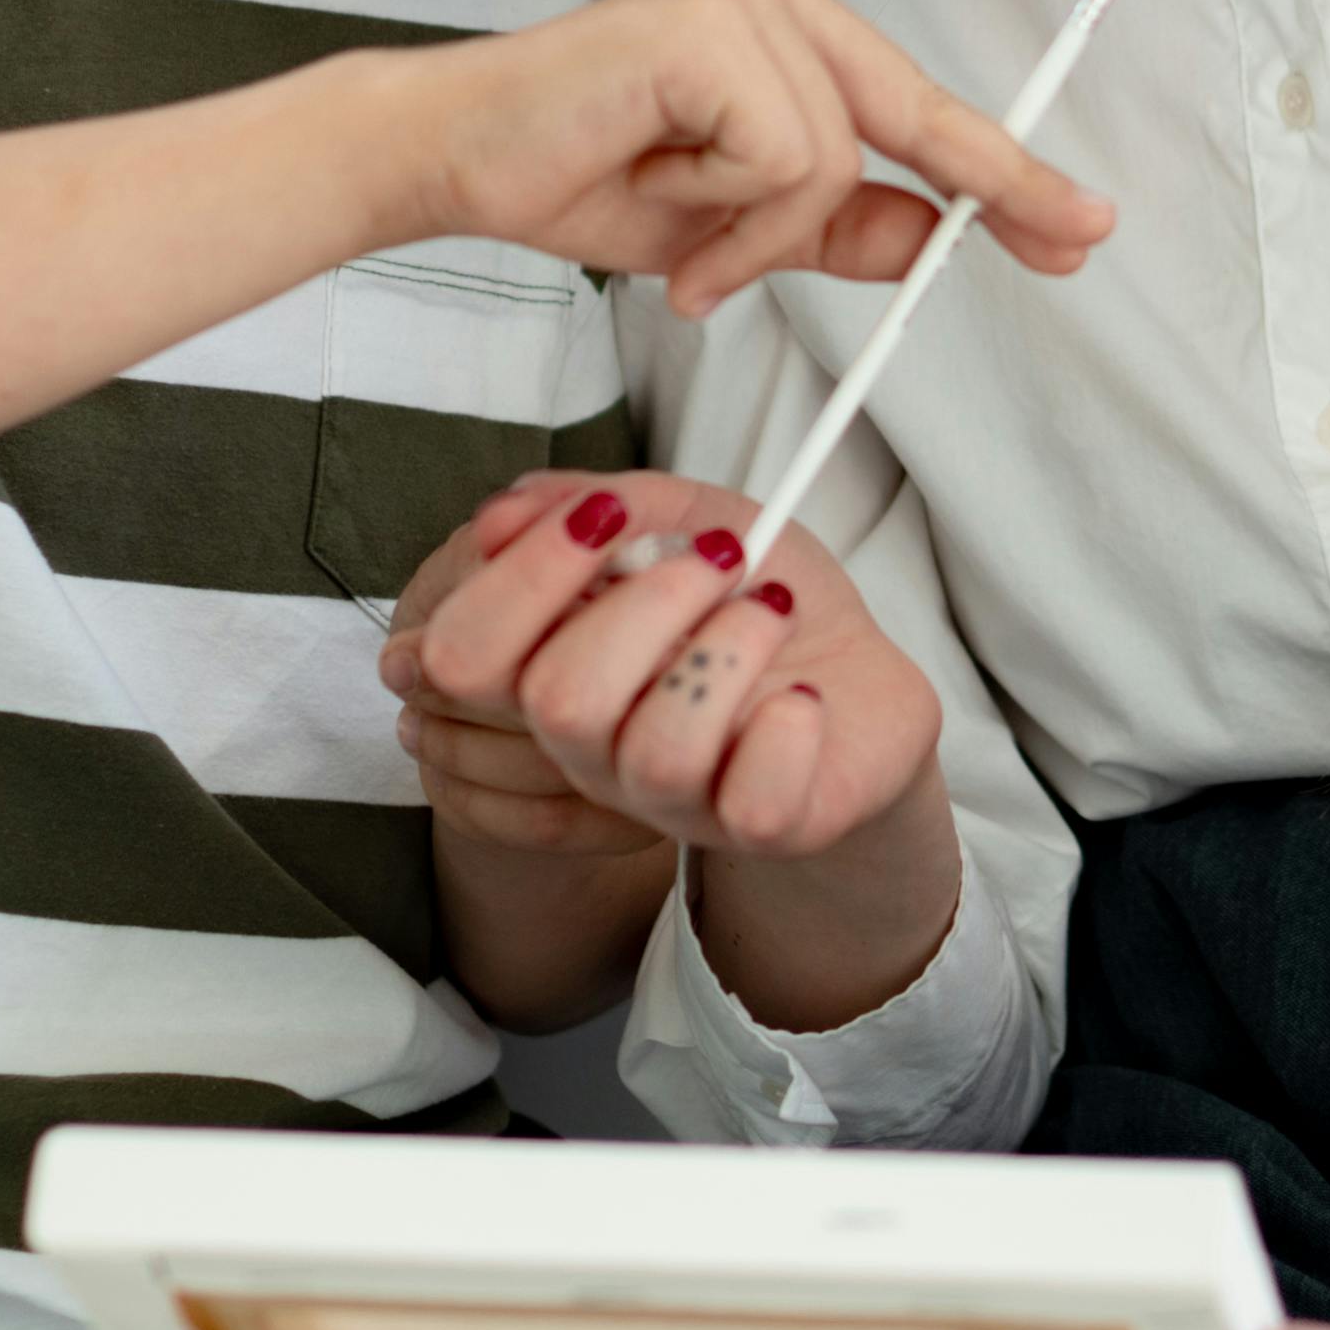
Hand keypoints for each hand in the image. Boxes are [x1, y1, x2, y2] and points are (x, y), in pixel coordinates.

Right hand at [384, 471, 943, 863]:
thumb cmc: (760, 599)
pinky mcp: (758, 825)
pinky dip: (788, 729)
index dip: (523, 577)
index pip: (465, 653)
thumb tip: (502, 515)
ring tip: (773, 612)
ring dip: (731, 650)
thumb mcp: (689, 518)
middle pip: (557, 700)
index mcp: (552, 672)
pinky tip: (803, 698)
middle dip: (649, 601)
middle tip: (721, 557)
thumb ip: (602, 505)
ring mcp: (671, 799)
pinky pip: (751, 802)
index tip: (606, 514)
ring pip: (658, 751)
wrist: (863, 682)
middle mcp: (594, 750)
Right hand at [397, 0, 1111, 316]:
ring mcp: (746, 2)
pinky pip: (782, 158)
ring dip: (760, 238)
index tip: (1077, 222)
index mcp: (788, 27)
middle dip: (983, 193)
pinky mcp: (713, 32)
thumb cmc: (577, 175)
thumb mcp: (733, 228)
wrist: (454, 161)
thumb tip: (935, 237)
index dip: (1003, 170)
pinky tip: (659, 200)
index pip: (918, 105)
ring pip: (834, 160)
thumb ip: (832, 227)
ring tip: (686, 257)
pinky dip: (728, 217)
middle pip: (909, 120)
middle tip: (1066, 243)